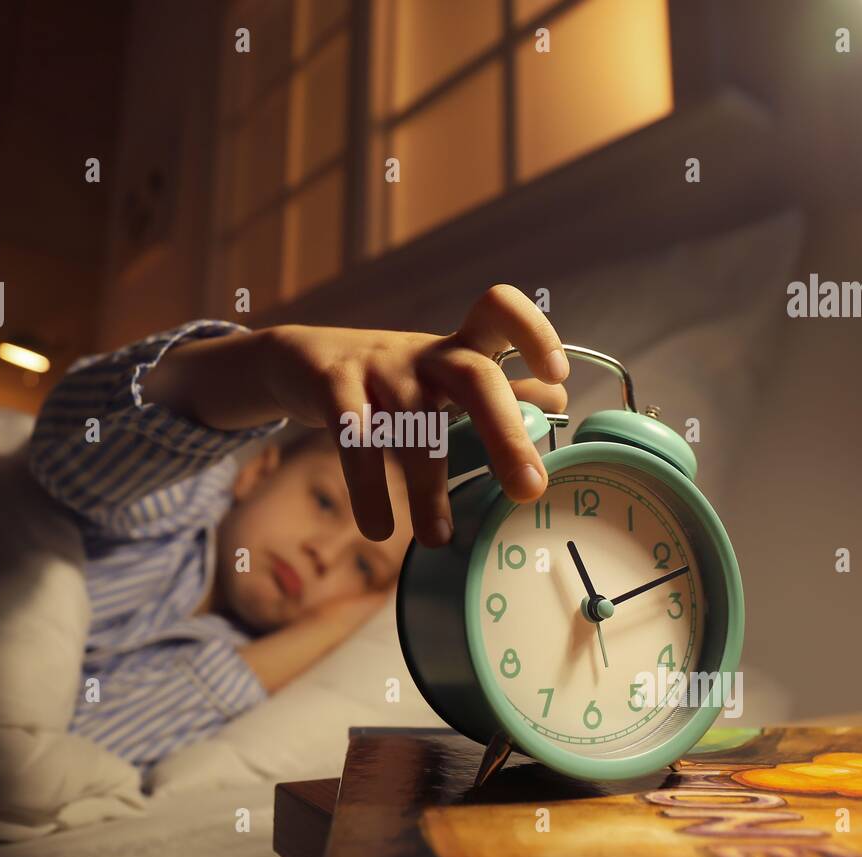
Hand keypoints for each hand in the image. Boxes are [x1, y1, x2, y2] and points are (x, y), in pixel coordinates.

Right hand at [154, 285, 568, 545]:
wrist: (302, 360)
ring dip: (430, 486)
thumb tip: (559, 402)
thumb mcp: (444, 381)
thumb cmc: (394, 380)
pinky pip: (356, 441)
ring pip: (415, 425)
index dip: (533, 334)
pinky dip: (369, 489)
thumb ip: (499, 394)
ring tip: (440, 537)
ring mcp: (378, 368)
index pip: (499, 313)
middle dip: (505, 433)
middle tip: (527, 489)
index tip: (557, 377)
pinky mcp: (333, 387)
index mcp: (459, 348)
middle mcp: (425, 353)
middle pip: (475, 377)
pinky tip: (379, 528)